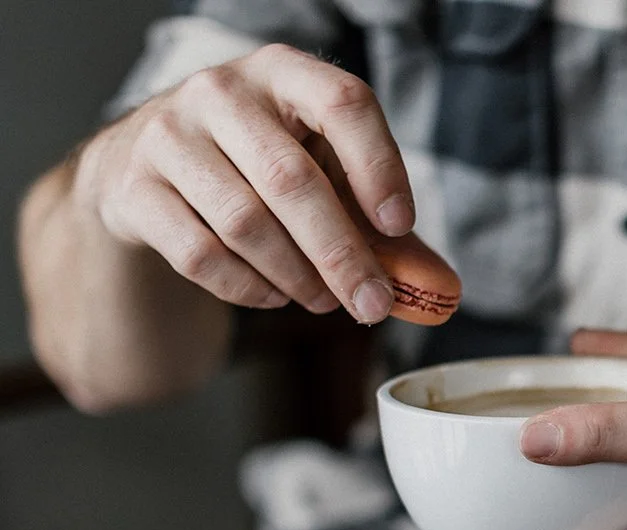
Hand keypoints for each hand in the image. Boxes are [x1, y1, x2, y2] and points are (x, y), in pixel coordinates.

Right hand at [73, 44, 411, 322]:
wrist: (142, 167)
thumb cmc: (254, 166)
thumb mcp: (317, 168)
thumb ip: (375, 221)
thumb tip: (437, 287)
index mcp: (282, 72)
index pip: (343, 102)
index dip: (379, 166)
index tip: (399, 225)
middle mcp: (219, 92)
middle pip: (293, 181)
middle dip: (342, 255)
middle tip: (374, 303)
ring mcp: (168, 136)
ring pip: (246, 223)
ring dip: (297, 277)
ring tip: (324, 300)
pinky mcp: (134, 189)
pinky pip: (202, 255)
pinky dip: (248, 288)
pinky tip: (274, 295)